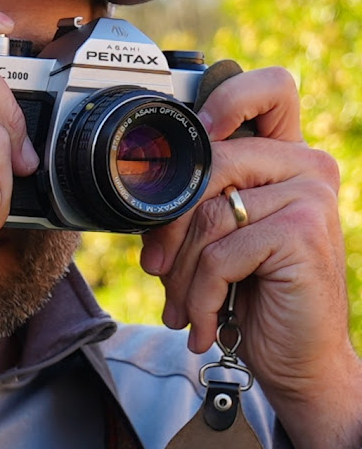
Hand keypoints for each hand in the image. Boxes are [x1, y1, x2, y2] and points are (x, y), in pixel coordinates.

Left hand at [140, 67, 361, 448]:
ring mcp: (310, 196)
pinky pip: (220, 254)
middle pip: (210, 162)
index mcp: (285, 156)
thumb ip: (197, 199)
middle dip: (167, 223)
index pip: (268, 88)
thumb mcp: (219, 235)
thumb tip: (139, 191)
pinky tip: (205, 322)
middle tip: (155, 266)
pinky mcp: (302, 233)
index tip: (192, 136)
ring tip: (181, 305)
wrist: (298, 360)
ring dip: (181, 272)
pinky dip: (200, 295)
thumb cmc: (252, 292)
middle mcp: (306, 165)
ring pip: (206, 215)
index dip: (227, 97)